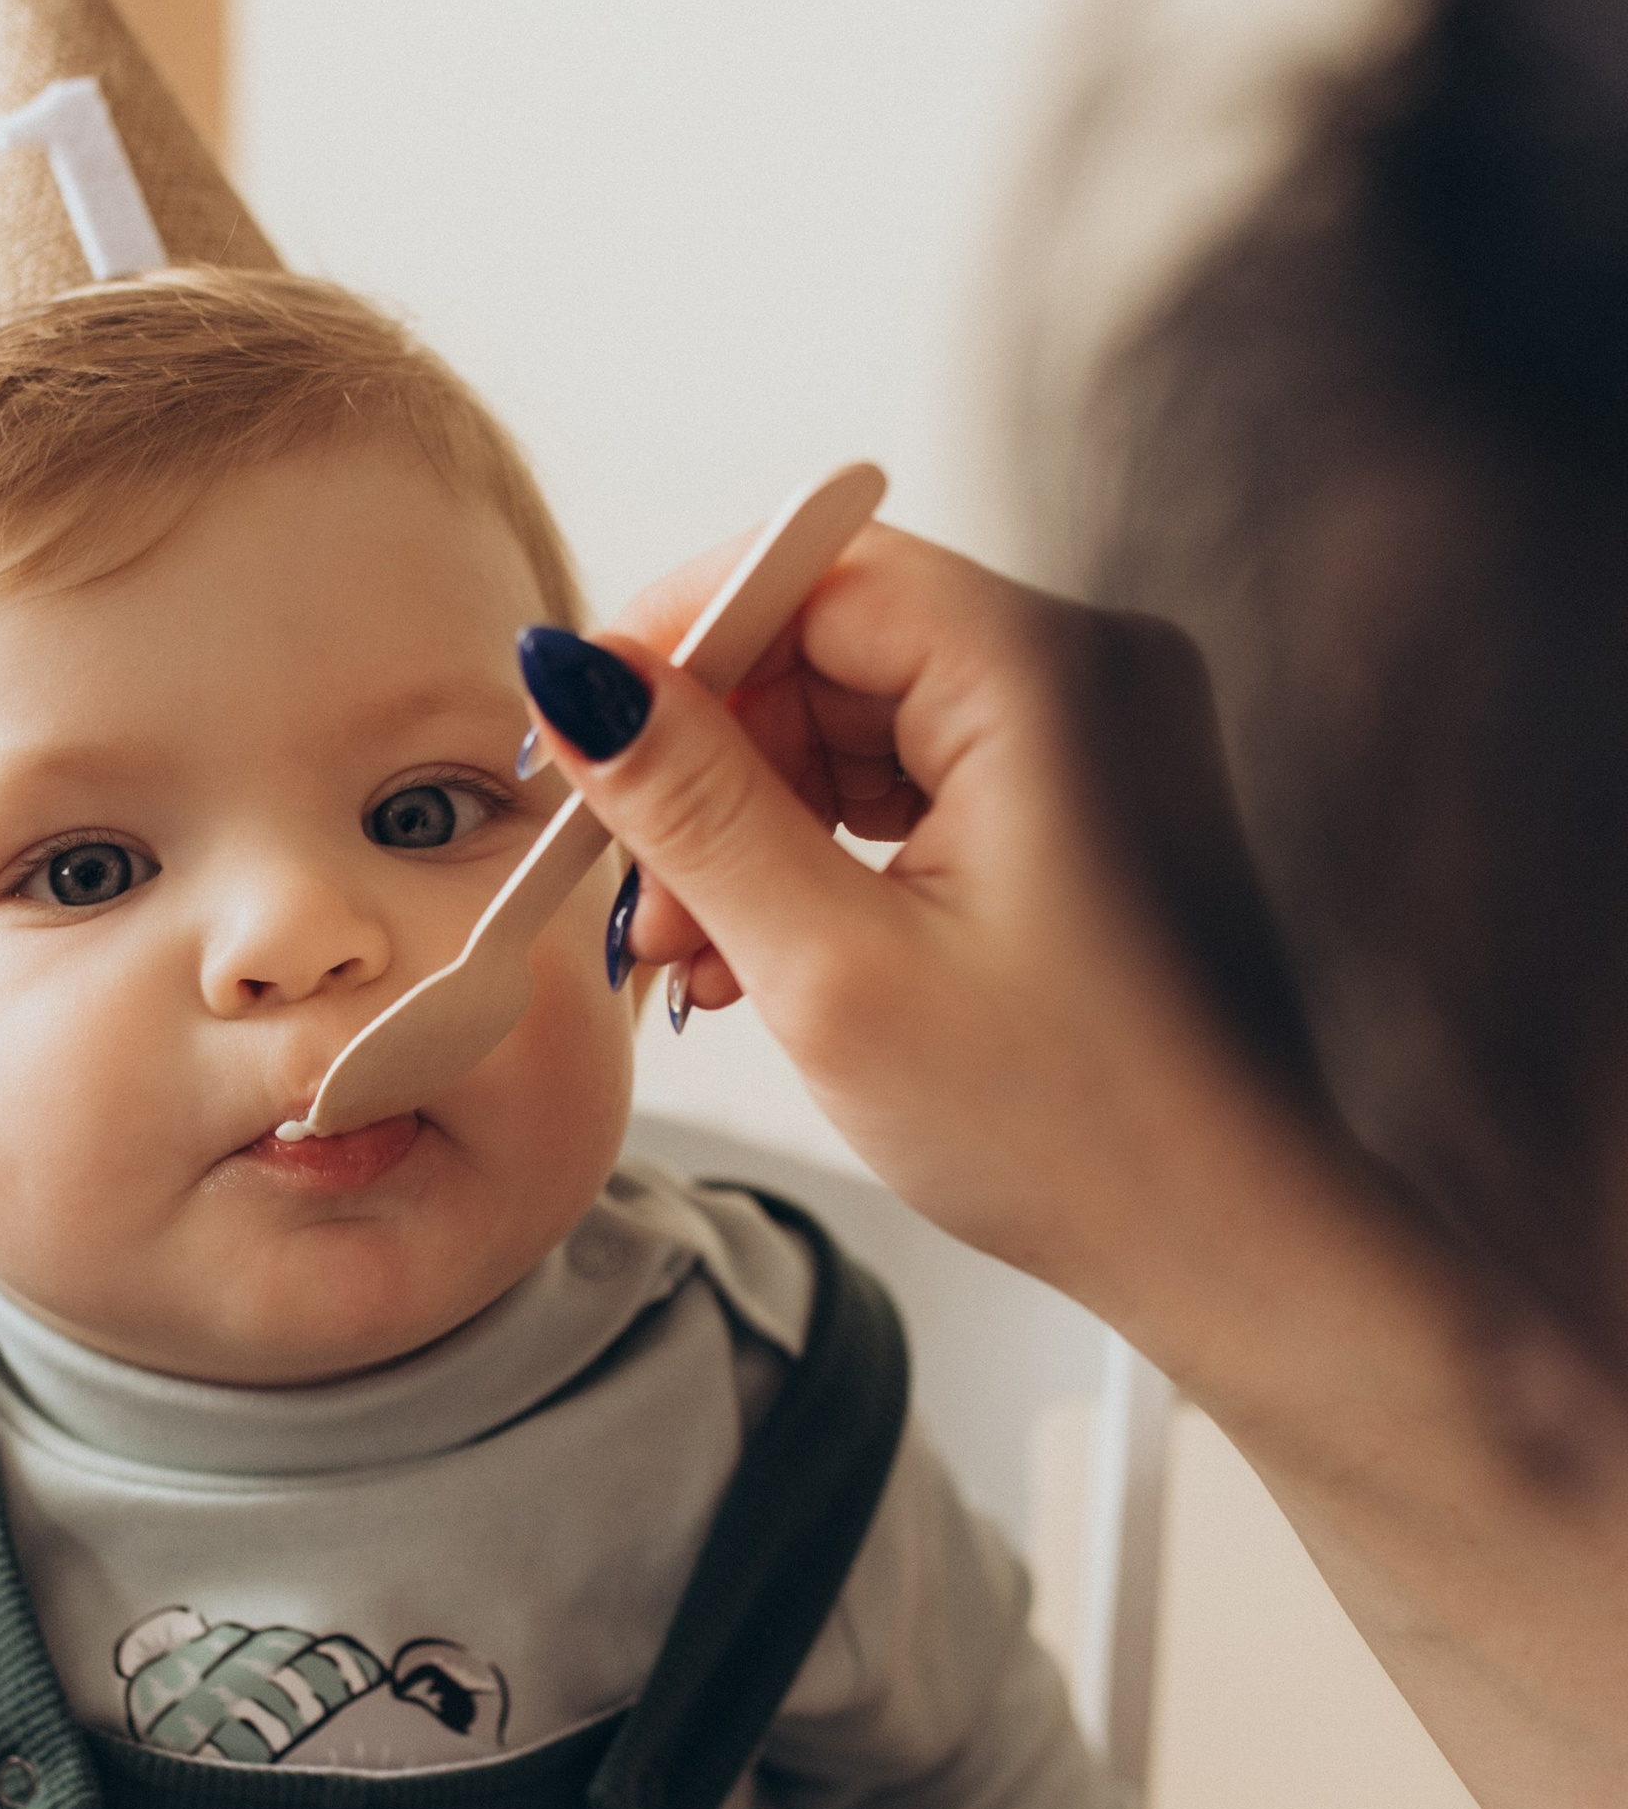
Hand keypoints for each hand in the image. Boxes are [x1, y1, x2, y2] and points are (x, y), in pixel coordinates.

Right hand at [537, 527, 1327, 1337]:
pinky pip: (920, 777)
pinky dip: (830, 852)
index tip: (579, 732)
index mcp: (1046, 673)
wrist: (1232, 1240)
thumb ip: (694, 807)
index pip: (815, 568)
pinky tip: (773, 953)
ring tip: (703, 961)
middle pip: (832, 645)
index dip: (678, 638)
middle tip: (644, 906)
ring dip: (757, 824)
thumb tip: (576, 677)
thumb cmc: (1072, 1126)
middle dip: (712, 765)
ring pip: (861, 720)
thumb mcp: (833, 968)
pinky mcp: (1094, 802)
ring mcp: (1101, 735)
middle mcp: (1092, 670)